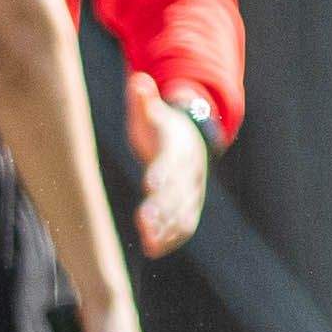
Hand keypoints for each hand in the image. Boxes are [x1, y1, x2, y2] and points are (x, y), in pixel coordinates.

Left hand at [127, 74, 211, 257]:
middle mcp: (190, 172)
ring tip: (147, 242)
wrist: (188, 139)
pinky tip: (152, 249)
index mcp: (179, 147)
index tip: (150, 185)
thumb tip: (139, 81)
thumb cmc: (160, 125)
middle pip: (178, 192)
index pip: (172, 161)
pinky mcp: (188, 207)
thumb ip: (143, 99)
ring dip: (166, 229)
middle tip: (145, 222)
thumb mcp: (151, 110)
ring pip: (183, 213)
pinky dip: (170, 238)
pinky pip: (183, 225)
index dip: (162, 173)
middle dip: (163, 208)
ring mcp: (192, 191)